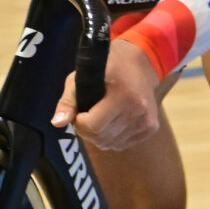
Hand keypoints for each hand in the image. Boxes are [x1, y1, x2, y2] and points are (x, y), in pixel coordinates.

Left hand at [51, 36, 165, 150]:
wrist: (141, 63)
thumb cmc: (107, 67)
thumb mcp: (82, 76)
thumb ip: (68, 101)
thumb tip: (57, 123)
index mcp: (122, 96)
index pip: (93, 126)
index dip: (80, 122)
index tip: (80, 112)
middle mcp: (138, 111)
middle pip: (101, 138)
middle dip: (88, 131)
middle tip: (87, 116)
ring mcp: (147, 121)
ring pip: (111, 144)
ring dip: (100, 136)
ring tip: (100, 118)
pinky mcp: (151, 128)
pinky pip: (123, 144)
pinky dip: (113, 138)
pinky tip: (112, 122)